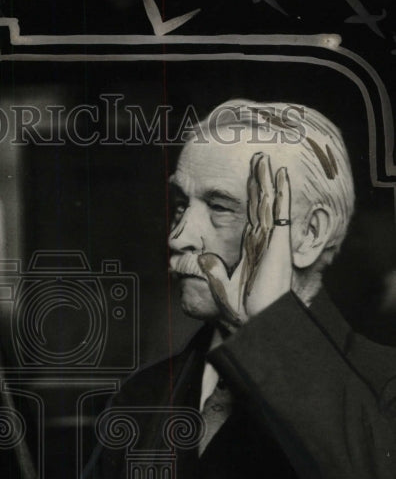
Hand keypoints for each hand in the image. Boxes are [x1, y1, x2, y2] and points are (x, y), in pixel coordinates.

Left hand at [198, 151, 292, 329]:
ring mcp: (272, 239)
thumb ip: (211, 272)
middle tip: (258, 157)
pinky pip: (279, 211)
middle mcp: (263, 240)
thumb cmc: (243, 310)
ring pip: (268, 201)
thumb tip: (197, 260)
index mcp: (252, 248)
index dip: (249, 196)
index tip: (248, 178)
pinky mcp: (278, 242)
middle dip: (258, 180)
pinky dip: (281, 192)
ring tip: (265, 157)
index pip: (251, 215)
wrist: (257, 321)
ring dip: (266, 179)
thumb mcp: (221, 286)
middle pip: (260, 203)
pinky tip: (281, 174)